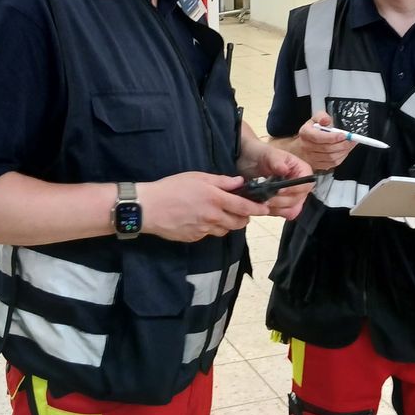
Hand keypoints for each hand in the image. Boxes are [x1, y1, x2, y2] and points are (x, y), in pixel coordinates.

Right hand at [137, 172, 268, 241]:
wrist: (149, 208)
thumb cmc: (171, 188)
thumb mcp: (197, 177)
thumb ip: (221, 181)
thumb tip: (239, 182)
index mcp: (215, 199)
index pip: (244, 206)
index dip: (257, 209)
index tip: (265, 209)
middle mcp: (213, 216)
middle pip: (238, 222)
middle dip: (244, 218)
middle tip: (243, 212)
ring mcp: (204, 229)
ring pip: (225, 230)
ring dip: (229, 224)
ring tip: (223, 215)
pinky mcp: (195, 238)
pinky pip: (210, 234)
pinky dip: (212, 228)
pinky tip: (203, 220)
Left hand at [243, 144, 313, 220]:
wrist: (249, 161)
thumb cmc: (261, 154)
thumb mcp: (268, 154)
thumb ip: (276, 161)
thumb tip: (284, 169)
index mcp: (303, 171)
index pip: (305, 185)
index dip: (293, 189)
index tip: (279, 190)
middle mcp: (301, 186)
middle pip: (297, 200)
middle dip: (280, 200)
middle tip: (265, 197)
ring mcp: (293, 197)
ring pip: (290, 210)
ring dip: (275, 208)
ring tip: (261, 200)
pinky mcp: (284, 205)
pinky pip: (283, 214)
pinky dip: (272, 211)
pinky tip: (262, 205)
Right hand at [296, 111, 356, 170]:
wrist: (303, 144)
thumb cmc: (311, 131)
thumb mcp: (315, 118)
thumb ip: (322, 116)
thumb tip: (326, 120)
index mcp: (305, 133)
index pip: (318, 137)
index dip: (333, 137)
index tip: (343, 135)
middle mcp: (306, 146)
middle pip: (327, 148)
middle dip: (342, 144)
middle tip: (352, 140)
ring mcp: (311, 157)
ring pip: (331, 157)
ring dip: (344, 151)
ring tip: (350, 145)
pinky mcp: (317, 165)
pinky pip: (332, 163)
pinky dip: (341, 157)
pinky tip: (344, 151)